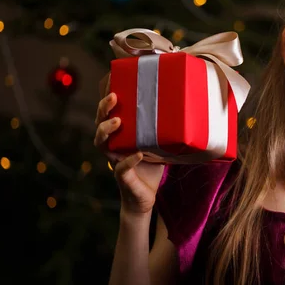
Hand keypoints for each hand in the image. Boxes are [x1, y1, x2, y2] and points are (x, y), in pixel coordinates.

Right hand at [94, 92, 164, 214]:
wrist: (145, 197)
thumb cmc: (150, 168)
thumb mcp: (158, 145)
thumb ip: (163, 131)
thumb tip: (185, 110)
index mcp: (120, 138)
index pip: (107, 116)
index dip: (107, 103)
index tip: (113, 87)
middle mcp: (113, 148)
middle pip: (100, 125)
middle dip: (104, 110)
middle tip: (113, 98)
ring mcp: (115, 162)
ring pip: (102, 144)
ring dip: (106, 131)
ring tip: (117, 121)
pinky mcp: (123, 178)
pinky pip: (121, 168)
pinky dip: (128, 161)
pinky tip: (137, 154)